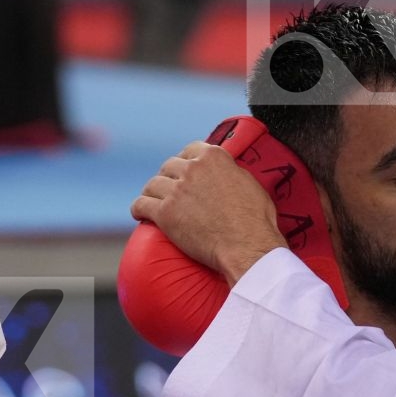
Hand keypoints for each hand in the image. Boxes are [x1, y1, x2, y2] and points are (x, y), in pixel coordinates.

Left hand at [131, 142, 287, 284]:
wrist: (247, 247)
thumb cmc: (256, 221)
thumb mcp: (250, 184)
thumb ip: (232, 173)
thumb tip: (226, 173)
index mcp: (214, 158)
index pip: (191, 150)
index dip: (185, 160)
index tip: (184, 169)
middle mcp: (192, 169)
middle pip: (169, 166)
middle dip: (169, 177)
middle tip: (170, 189)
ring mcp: (177, 191)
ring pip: (153, 184)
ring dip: (152, 192)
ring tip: (152, 200)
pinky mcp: (165, 213)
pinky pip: (141, 205)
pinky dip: (139, 209)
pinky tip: (140, 213)